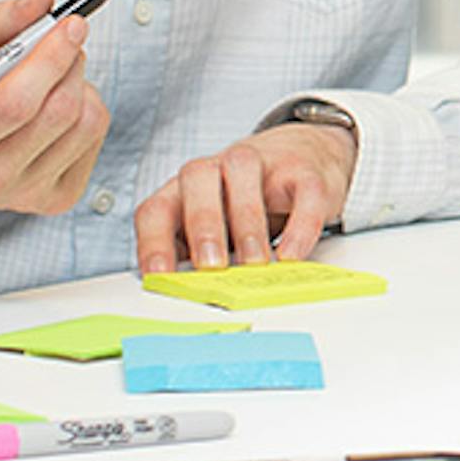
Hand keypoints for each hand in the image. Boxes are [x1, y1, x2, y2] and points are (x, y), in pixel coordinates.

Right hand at [0, 0, 109, 214]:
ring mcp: (28, 195)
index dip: (49, 58)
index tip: (71, 22)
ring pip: (86, 121)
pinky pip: (96, 136)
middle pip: (58, 111)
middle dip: (69, 61)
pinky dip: (85, 106)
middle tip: (65, 36)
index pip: (15, 104)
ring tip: (51, 76)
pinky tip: (56, 104)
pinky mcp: (58, 198)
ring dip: (79, 82)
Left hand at [137, 117, 358, 273]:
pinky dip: (299, 224)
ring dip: (246, 219)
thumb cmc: (247, 207)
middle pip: (196, 178)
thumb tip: (191, 301)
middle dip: (202, 225)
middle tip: (211, 266)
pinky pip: (302, 189)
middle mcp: (216, 169)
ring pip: (243, 169)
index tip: (159, 276)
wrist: (306, 159)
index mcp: (184, 191)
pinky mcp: (302, 169)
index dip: (153, 242)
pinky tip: (292, 254)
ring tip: (254, 262)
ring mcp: (260, 162)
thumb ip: (199, 261)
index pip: (156, 209)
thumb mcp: (214, 236)